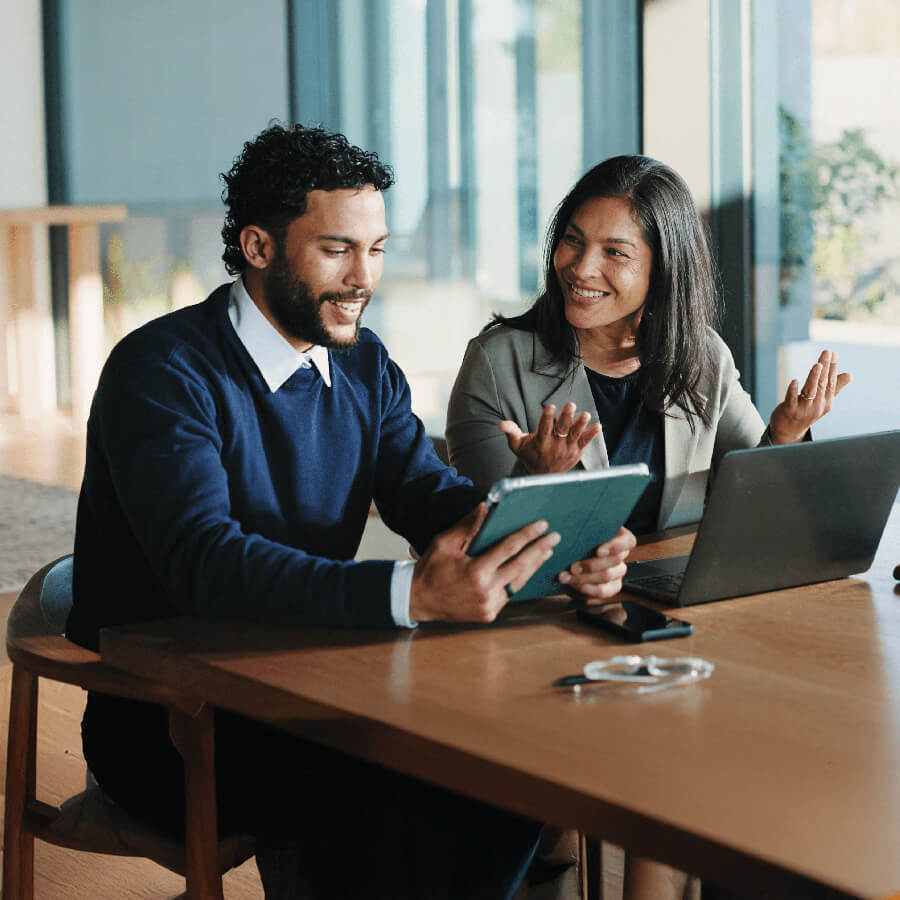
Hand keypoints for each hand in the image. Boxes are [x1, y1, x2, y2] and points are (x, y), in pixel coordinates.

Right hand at [410, 503, 560, 622]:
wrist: (418, 599)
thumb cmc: (431, 568)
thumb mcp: (445, 542)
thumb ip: (468, 525)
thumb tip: (486, 507)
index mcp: (476, 571)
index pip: (509, 548)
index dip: (527, 535)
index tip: (541, 524)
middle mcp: (486, 591)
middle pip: (521, 566)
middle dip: (540, 549)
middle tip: (554, 537)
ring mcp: (489, 606)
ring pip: (519, 582)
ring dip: (534, 566)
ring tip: (547, 551)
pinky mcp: (489, 614)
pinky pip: (509, 594)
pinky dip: (519, 580)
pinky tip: (528, 569)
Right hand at [498, 402, 601, 474]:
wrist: (543, 477)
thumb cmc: (529, 456)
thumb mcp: (517, 446)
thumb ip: (511, 432)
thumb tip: (500, 424)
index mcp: (540, 442)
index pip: (544, 428)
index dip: (547, 417)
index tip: (550, 406)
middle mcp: (554, 446)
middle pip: (561, 430)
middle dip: (566, 417)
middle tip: (571, 404)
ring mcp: (567, 449)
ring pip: (575, 436)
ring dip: (581, 425)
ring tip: (585, 415)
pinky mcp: (576, 452)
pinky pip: (585, 442)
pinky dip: (591, 435)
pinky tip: (598, 425)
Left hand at [557, 527, 635, 598]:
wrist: (569, 559)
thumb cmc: (577, 539)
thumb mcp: (581, 529)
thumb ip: (583, 525)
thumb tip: (575, 521)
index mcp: (618, 537)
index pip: (628, 542)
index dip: (616, 547)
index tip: (598, 551)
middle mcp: (620, 555)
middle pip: (615, 561)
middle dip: (591, 565)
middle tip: (573, 567)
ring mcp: (618, 572)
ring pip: (607, 576)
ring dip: (584, 577)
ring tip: (566, 575)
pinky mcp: (611, 587)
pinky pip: (604, 591)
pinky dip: (587, 588)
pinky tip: (573, 584)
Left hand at [769, 349, 851, 444]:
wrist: (789, 430)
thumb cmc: (806, 412)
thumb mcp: (822, 400)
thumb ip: (834, 387)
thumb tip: (850, 374)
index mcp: (826, 402)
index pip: (831, 382)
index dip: (832, 368)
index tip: (834, 353)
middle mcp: (817, 405)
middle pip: (822, 384)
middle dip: (825, 367)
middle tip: (827, 352)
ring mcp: (803, 409)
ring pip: (810, 391)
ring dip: (813, 377)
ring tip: (817, 365)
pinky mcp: (790, 410)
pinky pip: (791, 399)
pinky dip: (793, 390)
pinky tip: (794, 381)